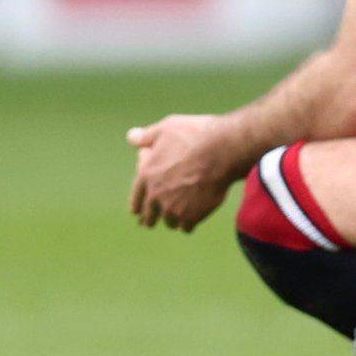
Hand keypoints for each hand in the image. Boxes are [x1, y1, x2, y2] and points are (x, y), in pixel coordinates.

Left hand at [125, 115, 241, 231]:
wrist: (224, 151)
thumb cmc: (196, 135)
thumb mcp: (167, 128)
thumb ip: (146, 136)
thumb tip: (131, 137)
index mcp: (146, 176)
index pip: (136, 199)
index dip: (137, 206)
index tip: (138, 212)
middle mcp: (156, 195)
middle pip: (149, 216)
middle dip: (151, 218)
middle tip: (153, 221)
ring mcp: (174, 208)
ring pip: (169, 222)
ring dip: (172, 220)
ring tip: (178, 218)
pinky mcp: (193, 216)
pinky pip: (187, 227)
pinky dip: (190, 224)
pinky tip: (194, 219)